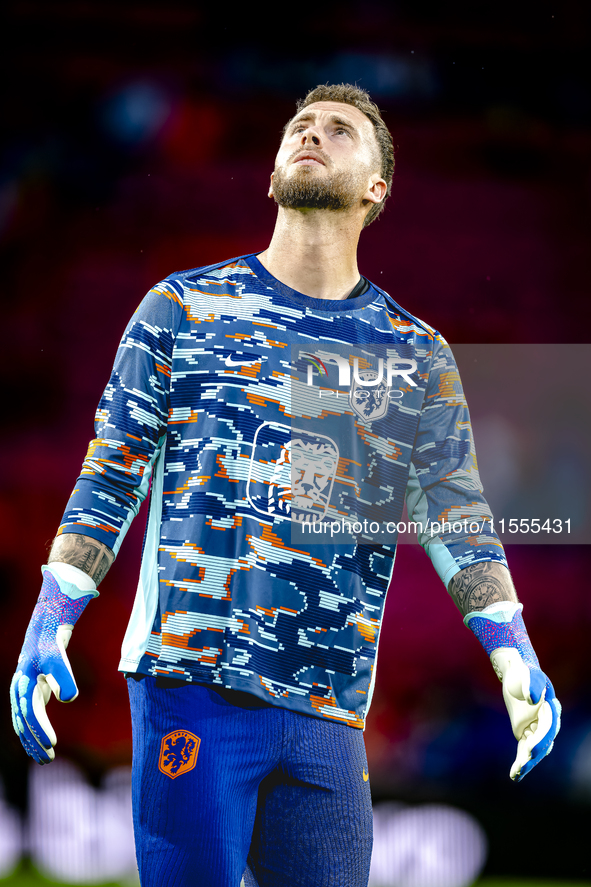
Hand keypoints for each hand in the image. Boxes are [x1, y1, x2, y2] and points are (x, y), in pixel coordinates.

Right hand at [10, 566, 95, 763]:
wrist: (45, 626)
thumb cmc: (51, 641)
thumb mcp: (58, 656)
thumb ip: (64, 676)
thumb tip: (68, 699)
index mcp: (23, 683)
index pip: (29, 712)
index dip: (39, 729)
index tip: (52, 743)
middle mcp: (20, 689)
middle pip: (23, 722)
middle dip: (34, 742)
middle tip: (48, 759)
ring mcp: (24, 691)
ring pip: (24, 722)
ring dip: (33, 740)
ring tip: (46, 758)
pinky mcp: (32, 690)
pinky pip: (30, 716)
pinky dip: (35, 731)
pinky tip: (44, 742)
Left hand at [491, 647, 561, 781]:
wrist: (518, 675)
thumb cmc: (523, 673)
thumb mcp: (526, 673)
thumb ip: (531, 684)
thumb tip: (532, 699)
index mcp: (551, 708)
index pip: (548, 725)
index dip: (541, 736)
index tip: (530, 746)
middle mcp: (548, 721)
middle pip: (544, 740)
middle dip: (535, 752)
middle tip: (524, 761)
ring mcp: (538, 729)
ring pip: (535, 750)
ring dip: (527, 762)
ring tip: (516, 774)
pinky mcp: (527, 734)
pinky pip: (525, 750)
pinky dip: (520, 762)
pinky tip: (514, 775)